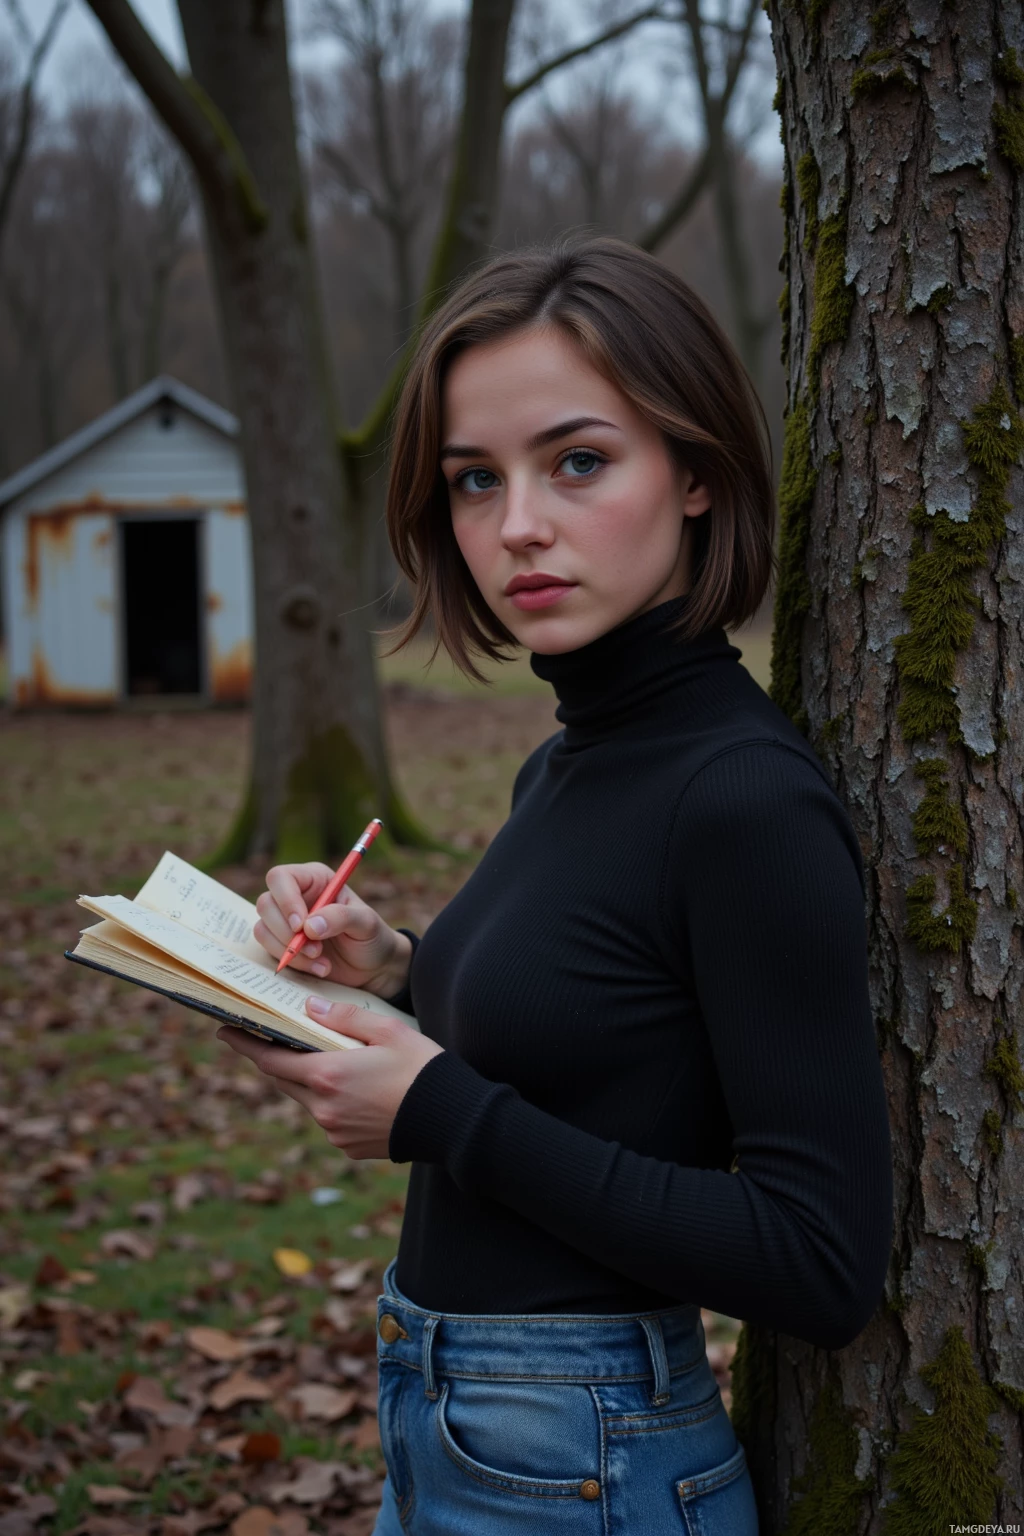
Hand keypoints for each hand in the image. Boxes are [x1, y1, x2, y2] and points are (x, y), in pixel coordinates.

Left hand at [216, 1000, 442, 1158]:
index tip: (224, 1032)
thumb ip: (344, 1017)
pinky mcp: (346, 1147)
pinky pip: (327, 1119)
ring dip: (309, 1080)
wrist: (451, 1120)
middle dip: (277, 1059)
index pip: (270, 1059)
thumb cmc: (422, 1069)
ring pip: (306, 1100)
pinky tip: (356, 1090)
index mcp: (327, 1074)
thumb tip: (310, 1006)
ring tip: (328, 1061)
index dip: (245, 1045)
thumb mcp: (387, 1030)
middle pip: (284, 1080)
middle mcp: (323, 1107)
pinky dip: (330, 1102)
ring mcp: (333, 1131)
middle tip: (273, 1038)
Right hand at [254, 862, 410, 999]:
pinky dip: (293, 963)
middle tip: (316, 949)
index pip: (281, 878)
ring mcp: (285, 921)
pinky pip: (269, 951)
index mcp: (315, 879)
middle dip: (288, 932)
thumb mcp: (366, 923)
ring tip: (321, 960)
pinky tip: (319, 968)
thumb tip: (308, 927)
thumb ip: (341, 918)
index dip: (286, 900)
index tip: (301, 926)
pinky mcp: (282, 944)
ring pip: (263, 929)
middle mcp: (295, 896)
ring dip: (289, 950)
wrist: (374, 967)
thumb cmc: (372, 937)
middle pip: (266, 904)